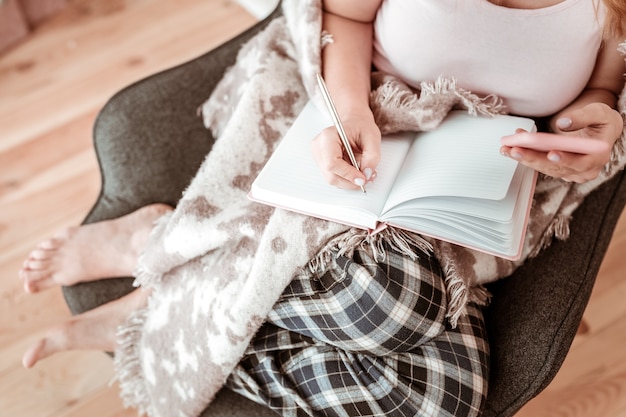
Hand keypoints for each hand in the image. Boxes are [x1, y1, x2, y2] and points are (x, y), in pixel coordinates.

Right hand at [311, 111, 380, 188]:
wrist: (354, 124)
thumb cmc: (360, 127)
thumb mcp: (372, 137)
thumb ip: (372, 156)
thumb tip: (366, 174)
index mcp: (328, 137)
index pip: (332, 163)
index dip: (348, 174)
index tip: (362, 178)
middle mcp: (319, 147)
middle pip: (331, 175)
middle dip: (351, 181)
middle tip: (367, 178)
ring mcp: (319, 157)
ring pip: (333, 179)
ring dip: (350, 181)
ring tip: (364, 174)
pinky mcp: (322, 164)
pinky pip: (334, 178)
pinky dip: (347, 179)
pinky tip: (356, 173)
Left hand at [500, 103, 622, 182]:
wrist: (600, 130)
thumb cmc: (601, 122)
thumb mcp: (599, 113)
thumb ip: (583, 117)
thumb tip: (563, 123)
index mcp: (597, 157)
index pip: (580, 162)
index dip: (565, 159)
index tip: (551, 153)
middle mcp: (583, 170)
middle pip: (555, 167)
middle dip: (533, 158)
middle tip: (515, 150)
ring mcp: (569, 171)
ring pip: (544, 167)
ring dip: (524, 158)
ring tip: (507, 148)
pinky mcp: (558, 169)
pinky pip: (540, 163)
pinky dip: (526, 154)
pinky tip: (512, 146)